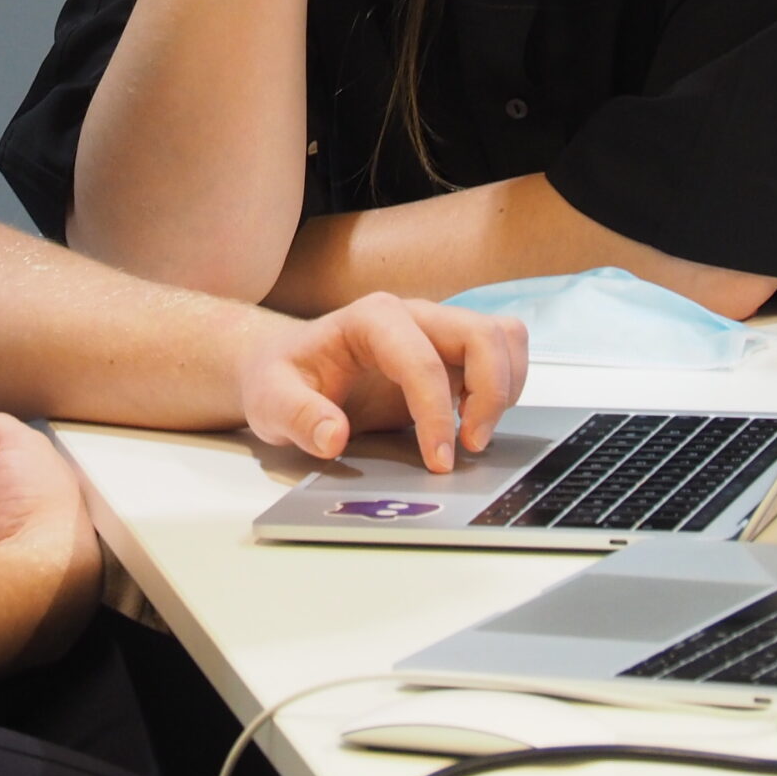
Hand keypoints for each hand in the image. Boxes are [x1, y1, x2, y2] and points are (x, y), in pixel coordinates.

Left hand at [237, 293, 529, 473]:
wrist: (285, 366)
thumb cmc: (279, 379)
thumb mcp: (270, 402)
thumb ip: (298, 417)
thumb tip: (332, 437)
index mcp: (370, 318)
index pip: (422, 361)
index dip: (436, 413)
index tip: (438, 461)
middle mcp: (411, 314)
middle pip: (480, 334)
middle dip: (490, 393)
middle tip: (471, 446)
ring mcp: (435, 329)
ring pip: (502, 337)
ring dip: (504, 387)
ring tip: (476, 435)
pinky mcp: (449, 352)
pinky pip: (501, 351)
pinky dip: (506, 384)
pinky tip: (476, 421)